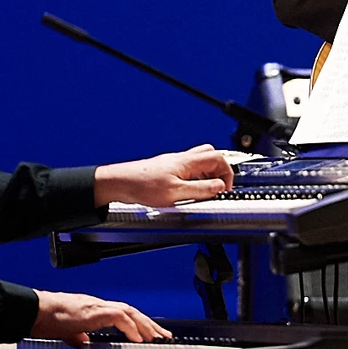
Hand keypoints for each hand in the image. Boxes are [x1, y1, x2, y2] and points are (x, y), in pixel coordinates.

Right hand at [31, 290, 170, 347]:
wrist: (36, 311)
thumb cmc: (47, 319)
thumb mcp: (66, 330)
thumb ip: (77, 335)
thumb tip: (83, 342)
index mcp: (94, 309)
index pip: (123, 314)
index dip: (138, 323)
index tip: (150, 334)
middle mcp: (99, 305)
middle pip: (132, 311)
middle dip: (150, 324)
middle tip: (164, 335)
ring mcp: (97, 306)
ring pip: (129, 312)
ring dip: (145, 325)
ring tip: (157, 337)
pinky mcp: (94, 311)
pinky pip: (118, 317)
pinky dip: (130, 327)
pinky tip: (137, 337)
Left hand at [93, 144, 233, 206]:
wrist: (120, 183)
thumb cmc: (142, 185)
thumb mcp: (175, 193)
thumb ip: (200, 189)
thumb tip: (219, 187)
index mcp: (187, 162)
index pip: (218, 158)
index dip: (227, 173)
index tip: (225, 189)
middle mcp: (182, 159)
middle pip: (211, 155)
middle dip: (220, 170)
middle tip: (219, 187)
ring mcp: (174, 163)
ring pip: (199, 162)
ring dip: (208, 175)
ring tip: (206, 191)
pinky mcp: (166, 170)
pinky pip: (188, 170)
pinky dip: (195, 178)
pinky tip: (189, 191)